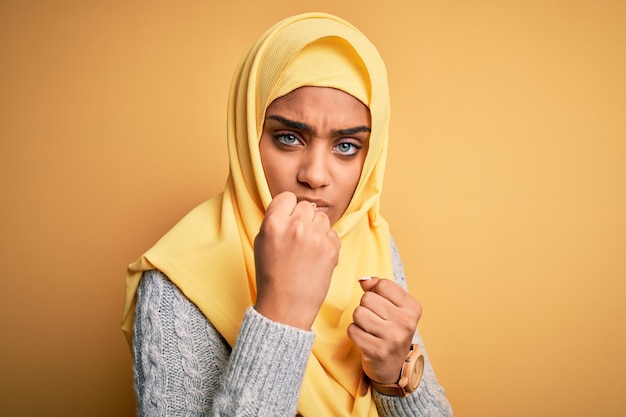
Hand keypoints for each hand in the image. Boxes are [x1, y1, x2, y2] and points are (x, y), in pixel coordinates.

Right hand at [254, 191, 339, 329]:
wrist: (286, 306)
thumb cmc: (272, 275)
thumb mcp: (262, 243)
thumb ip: (275, 221)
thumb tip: (290, 207)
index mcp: (274, 223)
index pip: (287, 197)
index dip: (287, 208)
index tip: (287, 218)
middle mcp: (296, 226)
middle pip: (305, 206)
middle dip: (302, 218)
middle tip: (297, 238)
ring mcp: (316, 237)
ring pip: (321, 218)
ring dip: (316, 228)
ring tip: (306, 248)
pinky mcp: (331, 248)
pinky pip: (332, 233)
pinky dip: (326, 242)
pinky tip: (316, 257)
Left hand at [347, 277, 421, 383]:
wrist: (393, 367)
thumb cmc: (391, 331)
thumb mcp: (394, 308)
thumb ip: (379, 288)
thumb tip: (363, 280)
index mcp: (413, 308)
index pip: (382, 285)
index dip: (375, 292)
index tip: (381, 305)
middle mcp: (406, 323)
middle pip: (367, 298)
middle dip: (365, 307)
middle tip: (375, 320)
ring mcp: (393, 338)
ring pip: (358, 313)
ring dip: (359, 321)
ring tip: (369, 329)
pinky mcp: (377, 351)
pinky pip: (352, 330)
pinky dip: (354, 333)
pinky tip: (365, 339)